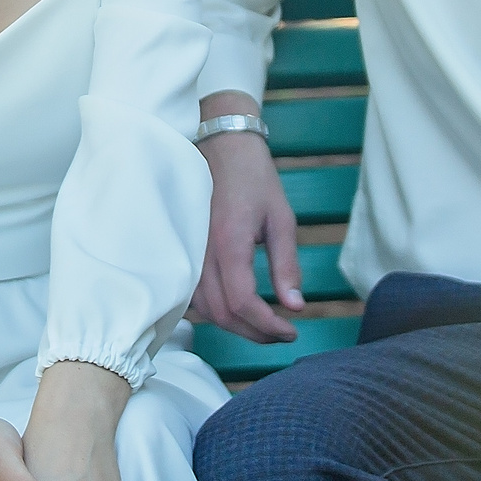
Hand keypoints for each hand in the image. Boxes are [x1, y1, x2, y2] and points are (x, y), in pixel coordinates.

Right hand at [190, 94, 304, 342]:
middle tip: (283, 333)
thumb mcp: (282, 219)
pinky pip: (195, 297)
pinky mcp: (185, 252)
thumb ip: (287, 265)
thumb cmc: (255, 179)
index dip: (267, 326)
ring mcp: (189, 254)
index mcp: (229, 243)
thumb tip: (295, 308)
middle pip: (222, 314)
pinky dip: (218, 312)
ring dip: (236, 326)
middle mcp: (203, 253)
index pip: (242, 303)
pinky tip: (238, 309)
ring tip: (264, 325)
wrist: (222, 147)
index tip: (292, 331)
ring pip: (205, 310)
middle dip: (255, 333)